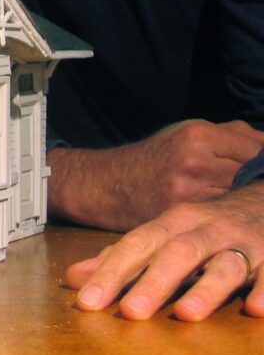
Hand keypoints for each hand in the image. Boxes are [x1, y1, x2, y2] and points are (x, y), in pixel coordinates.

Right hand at [48, 119, 263, 230]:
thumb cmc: (151, 158)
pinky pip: (217, 218)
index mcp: (198, 134)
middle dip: (256, 187)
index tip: (263, 173)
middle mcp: (194, 159)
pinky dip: (224, 219)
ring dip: (243, 206)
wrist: (105, 184)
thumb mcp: (185, 133)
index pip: (256, 150)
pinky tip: (223, 220)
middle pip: (251, 177)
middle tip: (254, 194)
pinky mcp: (180, 215)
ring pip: (237, 200)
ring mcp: (187, 189)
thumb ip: (231, 134)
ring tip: (238, 208)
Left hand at [64, 181, 263, 320]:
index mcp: (172, 222)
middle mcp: (205, 230)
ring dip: (206, 290)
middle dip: (154, 282)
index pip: (137, 245)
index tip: (87, 301)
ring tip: (186, 314)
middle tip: (131, 311)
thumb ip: (121, 257)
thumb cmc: (204, 228)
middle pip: (178, 252)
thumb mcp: (162, 235)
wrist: (263, 203)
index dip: (111, 272)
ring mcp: (242, 244)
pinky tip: (255, 309)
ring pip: (224, 264)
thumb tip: (75, 278)